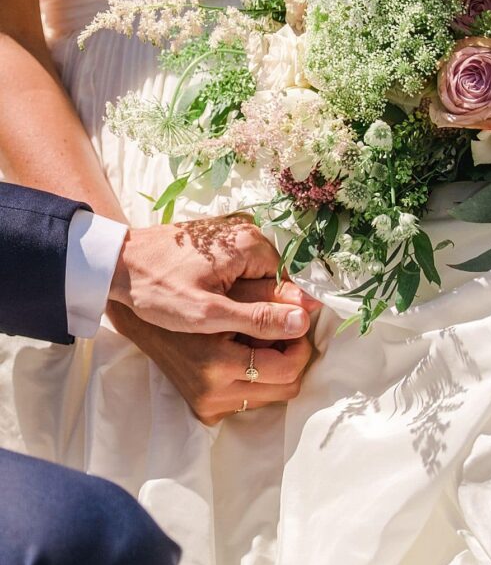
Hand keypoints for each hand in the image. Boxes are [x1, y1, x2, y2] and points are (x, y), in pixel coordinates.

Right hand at [107, 276, 314, 423]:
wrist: (144, 319)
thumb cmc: (190, 296)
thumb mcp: (231, 293)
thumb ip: (272, 300)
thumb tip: (311, 309)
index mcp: (217, 362)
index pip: (289, 369)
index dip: (300, 344)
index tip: (293, 324)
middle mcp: (211, 392)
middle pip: (286, 388)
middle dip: (291, 358)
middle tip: (282, 333)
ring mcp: (206, 406)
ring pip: (272, 397)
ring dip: (274, 370)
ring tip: (257, 343)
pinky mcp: (203, 412)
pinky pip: (250, 402)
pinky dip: (254, 381)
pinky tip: (240, 358)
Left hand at [109, 215, 318, 336]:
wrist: (113, 262)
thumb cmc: (157, 289)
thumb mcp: (208, 314)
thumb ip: (258, 319)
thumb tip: (304, 321)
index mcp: (252, 245)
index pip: (289, 283)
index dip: (277, 312)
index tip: (255, 332)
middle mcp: (247, 232)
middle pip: (273, 279)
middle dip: (258, 305)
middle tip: (226, 324)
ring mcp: (230, 233)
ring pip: (255, 276)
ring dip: (242, 298)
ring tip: (213, 312)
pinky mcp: (215, 240)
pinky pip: (238, 268)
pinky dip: (229, 287)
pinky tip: (207, 300)